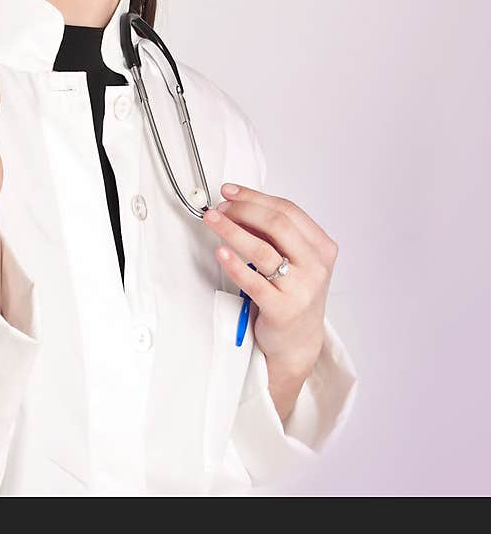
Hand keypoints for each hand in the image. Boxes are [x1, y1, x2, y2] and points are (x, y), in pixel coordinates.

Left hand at [203, 184, 337, 375]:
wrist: (298, 341)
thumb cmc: (292, 294)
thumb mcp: (294, 260)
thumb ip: (272, 234)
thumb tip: (237, 205)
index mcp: (322, 247)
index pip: (288, 210)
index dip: (255, 197)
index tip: (230, 192)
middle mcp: (316, 266)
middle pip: (277, 224)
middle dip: (243, 210)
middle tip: (220, 207)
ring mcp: (301, 289)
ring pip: (262, 250)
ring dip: (232, 230)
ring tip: (212, 220)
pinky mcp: (282, 309)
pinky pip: (253, 281)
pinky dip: (234, 264)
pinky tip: (220, 252)